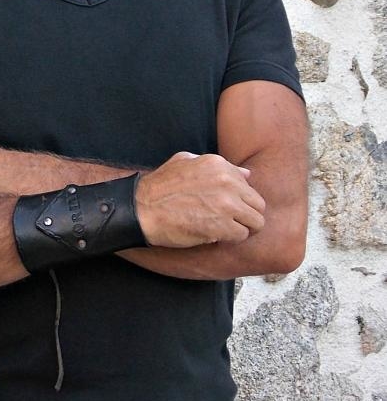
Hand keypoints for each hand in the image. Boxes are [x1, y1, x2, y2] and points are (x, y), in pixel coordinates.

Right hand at [135, 152, 265, 247]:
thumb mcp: (185, 162)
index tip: (229, 207)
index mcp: (219, 165)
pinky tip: (216, 237)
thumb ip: (218, 166)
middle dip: (247, 215)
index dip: (240, 199)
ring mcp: (226, 204)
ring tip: (226, 231)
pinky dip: (231, 239)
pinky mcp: (222, 226)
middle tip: (232, 222)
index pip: (248, 185)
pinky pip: (242, 235)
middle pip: (258, 204)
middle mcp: (227, 182)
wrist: (142, 209)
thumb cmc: (160, 187)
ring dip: (242, 228)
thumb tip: (245, 174)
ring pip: (256, 222)